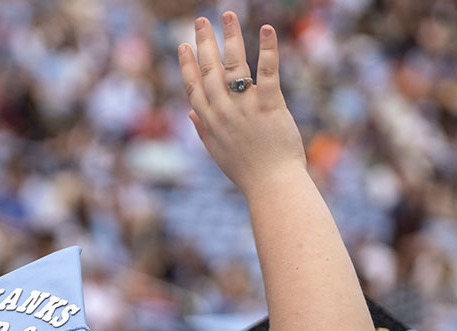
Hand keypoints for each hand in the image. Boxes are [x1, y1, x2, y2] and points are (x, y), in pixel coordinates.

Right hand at [179, 13, 305, 197]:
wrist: (272, 186)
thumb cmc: (248, 173)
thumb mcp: (218, 153)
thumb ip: (203, 131)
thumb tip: (191, 113)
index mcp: (210, 122)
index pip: (193, 87)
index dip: (187, 65)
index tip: (184, 45)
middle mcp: (223, 111)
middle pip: (209, 70)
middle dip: (204, 42)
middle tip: (201, 20)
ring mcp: (244, 107)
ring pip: (234, 65)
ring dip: (230, 36)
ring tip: (228, 15)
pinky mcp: (269, 105)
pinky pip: (267, 72)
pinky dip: (267, 49)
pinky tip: (265, 29)